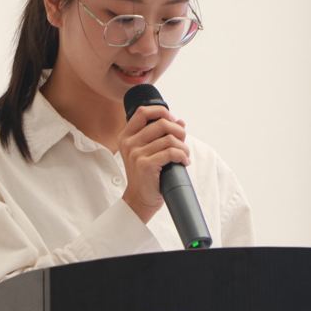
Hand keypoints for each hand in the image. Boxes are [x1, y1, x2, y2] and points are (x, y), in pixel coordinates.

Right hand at [119, 104, 190, 223]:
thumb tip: (180, 122)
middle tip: (182, 141)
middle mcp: (129, 143)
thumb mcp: (150, 151)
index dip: (161, 112)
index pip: (142, 112)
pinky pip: (171, 152)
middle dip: (178, 131)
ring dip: (183, 147)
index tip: (172, 121)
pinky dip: (182, 156)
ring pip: (169, 139)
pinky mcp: (146, 165)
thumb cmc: (146, 174)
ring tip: (184, 155)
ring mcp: (136, 154)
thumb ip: (162, 135)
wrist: (140, 198)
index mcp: (126, 136)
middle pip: (161, 123)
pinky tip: (184, 162)